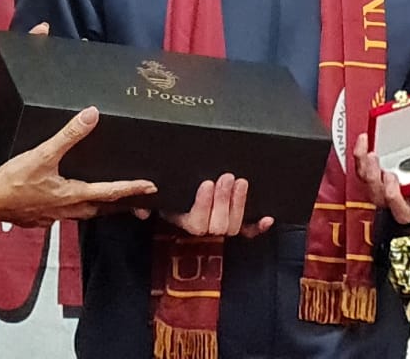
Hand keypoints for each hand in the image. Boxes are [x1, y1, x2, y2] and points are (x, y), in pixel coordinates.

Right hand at [0, 107, 156, 226]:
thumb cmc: (11, 183)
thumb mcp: (42, 155)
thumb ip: (68, 135)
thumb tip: (91, 116)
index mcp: (72, 195)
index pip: (111, 192)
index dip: (133, 188)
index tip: (151, 187)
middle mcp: (66, 210)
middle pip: (100, 207)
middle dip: (120, 203)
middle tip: (137, 200)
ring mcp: (52, 216)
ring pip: (83, 212)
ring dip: (97, 206)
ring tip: (107, 199)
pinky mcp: (39, 218)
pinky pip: (63, 215)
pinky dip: (73, 208)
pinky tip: (67, 201)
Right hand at [139, 174, 273, 238]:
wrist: (184, 185)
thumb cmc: (170, 188)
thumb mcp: (157, 192)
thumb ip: (144, 201)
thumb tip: (142, 210)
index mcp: (184, 220)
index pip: (197, 224)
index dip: (204, 206)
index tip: (207, 183)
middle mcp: (206, 226)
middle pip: (219, 226)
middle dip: (224, 201)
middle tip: (226, 177)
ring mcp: (223, 224)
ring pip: (235, 225)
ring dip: (240, 204)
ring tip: (240, 182)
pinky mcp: (238, 221)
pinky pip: (250, 231)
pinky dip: (259, 226)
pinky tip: (268, 218)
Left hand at [355, 99, 409, 224]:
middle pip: (402, 211)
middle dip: (394, 196)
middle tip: (392, 176)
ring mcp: (389, 196)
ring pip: (378, 197)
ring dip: (373, 179)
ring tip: (373, 157)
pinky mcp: (373, 183)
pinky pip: (363, 176)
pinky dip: (361, 158)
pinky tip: (365, 142)